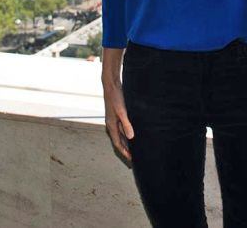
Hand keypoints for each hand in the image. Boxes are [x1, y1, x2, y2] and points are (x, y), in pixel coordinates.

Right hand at [101, 48, 133, 165]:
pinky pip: (122, 128)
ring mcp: (114, 120)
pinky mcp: (117, 115)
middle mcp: (111, 124)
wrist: (111, 85)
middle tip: (134, 157)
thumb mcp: (122, 111)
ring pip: (120, 135)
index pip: (118, 144)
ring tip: (135, 148)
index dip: (125, 152)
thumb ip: (126, 124)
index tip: (132, 160)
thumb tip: (131, 137)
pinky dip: (127, 133)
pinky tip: (133, 133)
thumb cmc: (115, 98)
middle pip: (119, 141)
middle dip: (126, 150)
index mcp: (111, 126)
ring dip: (127, 142)